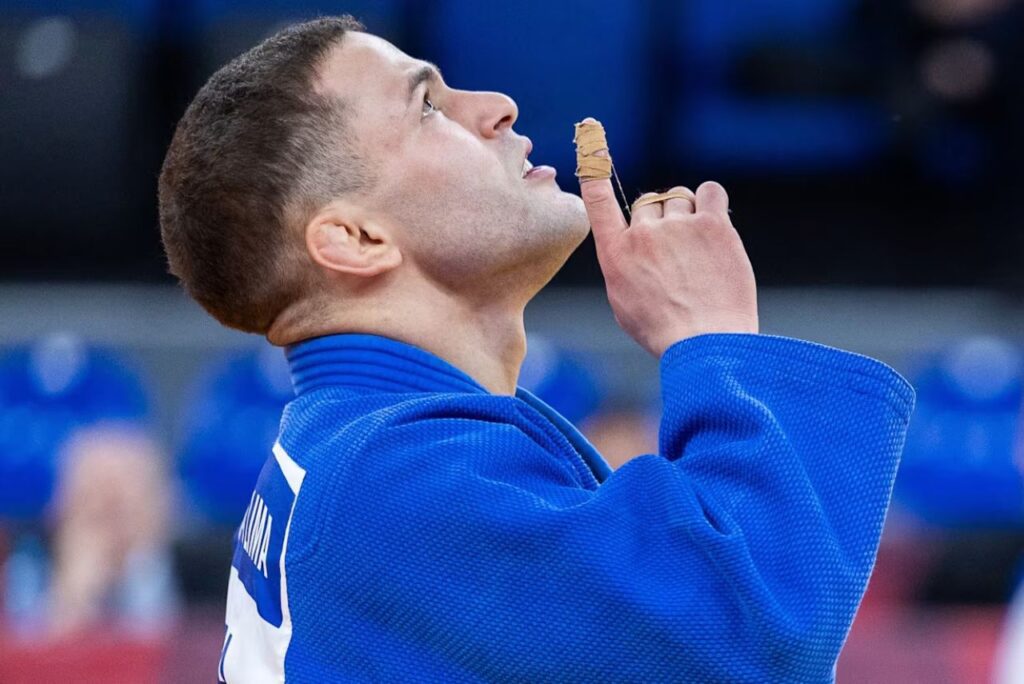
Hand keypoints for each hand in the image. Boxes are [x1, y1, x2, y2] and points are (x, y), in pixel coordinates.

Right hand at [580, 176, 757, 357]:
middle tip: (677, 254)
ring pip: (679, 199)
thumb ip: (624, 265)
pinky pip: (711, 192)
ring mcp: (679, 226)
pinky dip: (711, 201)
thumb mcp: (624, 303)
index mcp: (616, 254)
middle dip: (661, 222)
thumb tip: (635, 244)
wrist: (706, 342)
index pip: (599, 200)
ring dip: (687, 216)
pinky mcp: (713, 224)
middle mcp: (643, 234)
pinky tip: (714, 222)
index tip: (591, 136)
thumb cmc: (664, 330)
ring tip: (698, 251)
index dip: (595, 166)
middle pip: (648, 204)